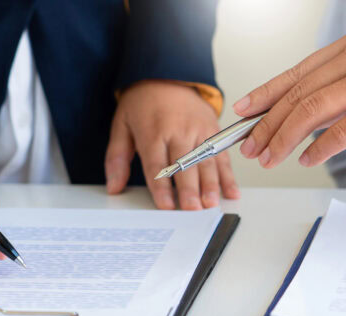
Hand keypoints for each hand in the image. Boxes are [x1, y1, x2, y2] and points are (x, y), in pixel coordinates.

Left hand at [105, 80, 239, 209]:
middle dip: (189, 189)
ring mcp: (199, 130)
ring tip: (211, 204)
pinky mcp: (213, 130)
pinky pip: (222, 156)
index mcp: (153, 131)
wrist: (169, 75)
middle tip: (192, 210)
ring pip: (206, 161)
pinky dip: (228, 176)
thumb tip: (114, 187)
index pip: (157, 164)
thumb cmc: (143, 103)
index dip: (162, 187)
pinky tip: (231, 192)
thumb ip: (116, 158)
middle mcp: (178, 130)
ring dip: (211, 185)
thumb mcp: (121, 125)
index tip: (166, 206)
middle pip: (185, 164)